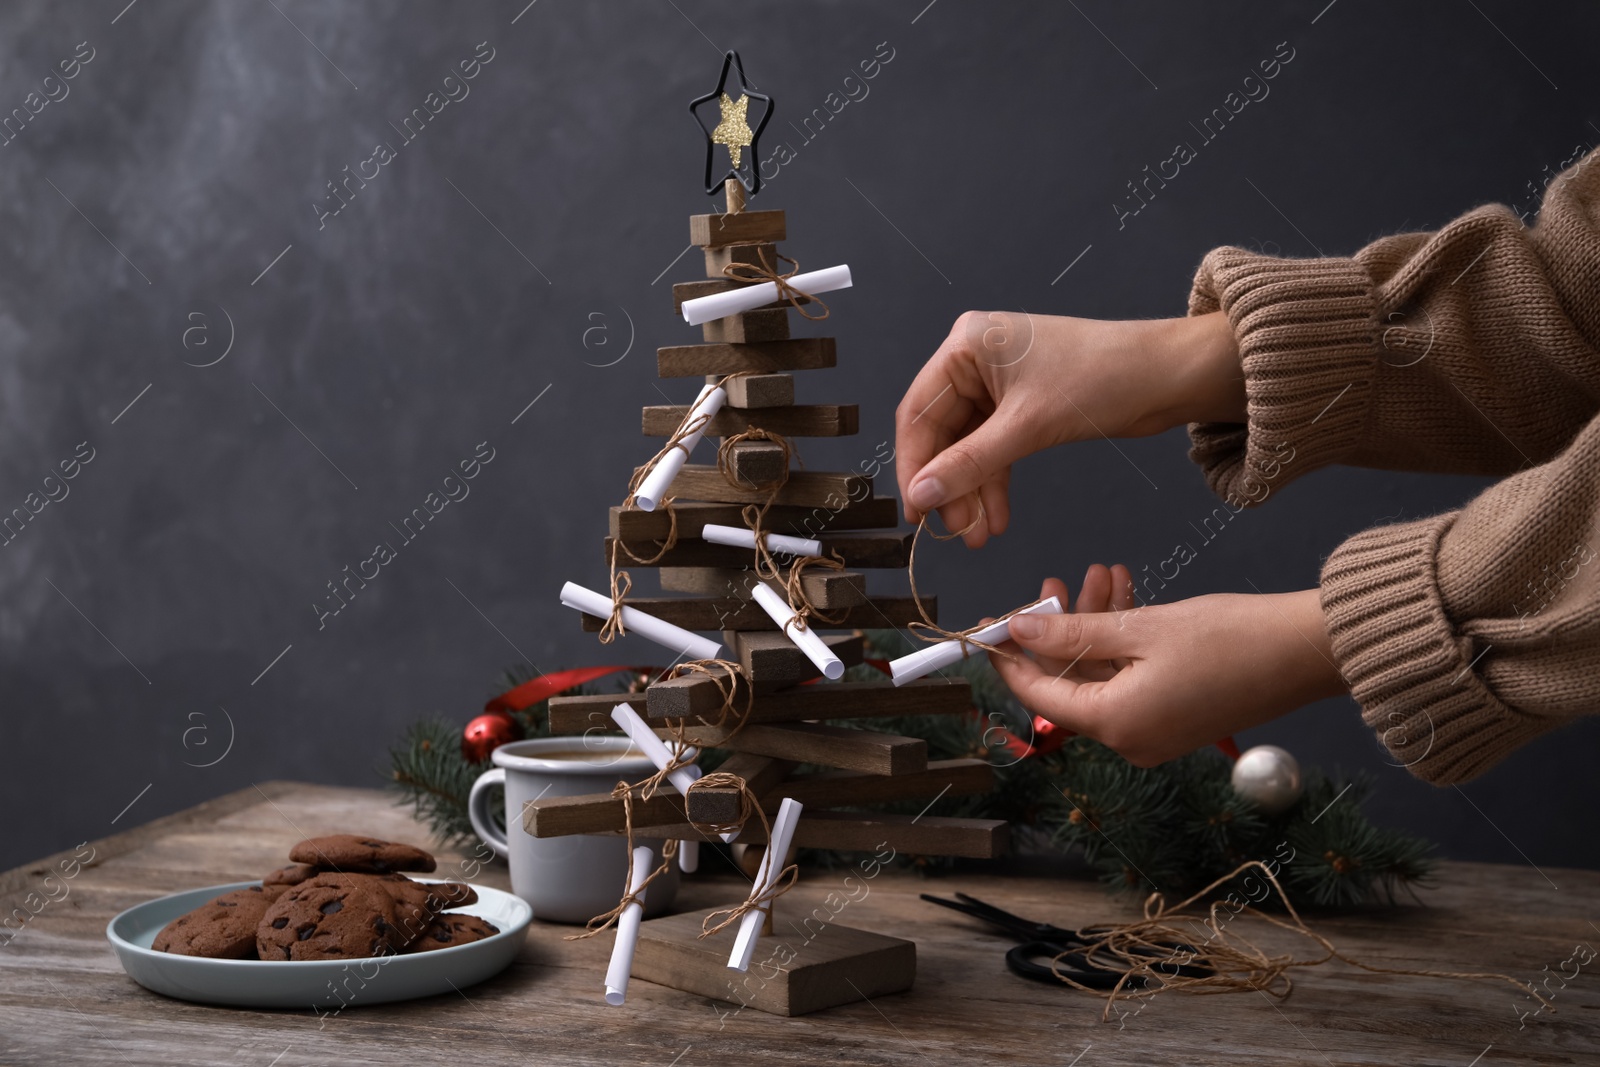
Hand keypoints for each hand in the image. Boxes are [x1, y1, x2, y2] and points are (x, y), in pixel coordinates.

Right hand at [894, 311, 1243, 546]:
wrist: (1167, 375)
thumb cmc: (1106, 376)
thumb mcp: (1028, 425)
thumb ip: (969, 463)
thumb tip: (921, 495)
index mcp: (968, 344)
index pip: (919, 412)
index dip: (914, 466)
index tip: (915, 510)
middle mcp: (977, 359)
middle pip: (941, 433)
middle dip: (949, 485)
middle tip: (953, 529)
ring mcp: (999, 383)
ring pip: (968, 447)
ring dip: (972, 491)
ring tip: (978, 533)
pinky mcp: (1022, 405)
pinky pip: (994, 449)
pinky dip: (994, 482)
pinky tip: (996, 516)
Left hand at [989, 582, 1346, 766]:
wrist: (1308, 652)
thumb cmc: (1231, 639)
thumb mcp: (1140, 628)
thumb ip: (1073, 632)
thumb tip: (1018, 630)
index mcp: (1115, 726)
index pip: (1038, 696)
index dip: (1008, 657)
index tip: (989, 624)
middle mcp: (1131, 740)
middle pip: (1071, 684)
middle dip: (1060, 629)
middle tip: (1052, 583)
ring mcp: (1156, 732)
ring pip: (1103, 674)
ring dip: (1096, 624)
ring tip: (1100, 572)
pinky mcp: (1178, 716)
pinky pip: (1132, 677)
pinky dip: (1124, 639)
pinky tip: (1125, 590)